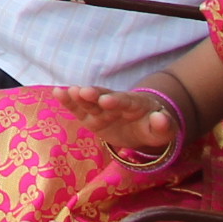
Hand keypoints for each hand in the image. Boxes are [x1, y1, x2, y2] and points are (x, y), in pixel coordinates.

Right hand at [49, 84, 179, 151]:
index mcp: (134, 104)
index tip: (106, 100)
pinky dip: (68, 101)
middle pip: (103, 96)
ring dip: (79, 96)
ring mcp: (101, 109)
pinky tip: (57, 92)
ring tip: (68, 91)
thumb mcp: (165, 130)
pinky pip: (78, 109)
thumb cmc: (154, 126)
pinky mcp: (90, 117)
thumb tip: (161, 118)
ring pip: (89, 101)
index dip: (116, 100)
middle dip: (94, 94)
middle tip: (83, 91)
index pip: (125, 101)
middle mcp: (115, 102)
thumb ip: (165, 125)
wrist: (142, 125)